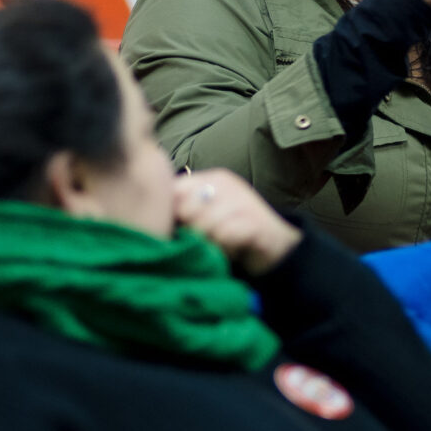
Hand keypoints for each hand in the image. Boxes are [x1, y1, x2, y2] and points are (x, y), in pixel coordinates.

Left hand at [175, 171, 301, 273]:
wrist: (277, 247)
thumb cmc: (234, 233)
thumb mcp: (208, 215)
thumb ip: (185, 209)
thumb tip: (154, 215)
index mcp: (212, 179)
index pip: (175, 190)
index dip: (171, 214)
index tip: (180, 229)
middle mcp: (227, 184)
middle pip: (186, 209)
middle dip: (190, 231)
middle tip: (203, 241)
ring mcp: (243, 201)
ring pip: (204, 224)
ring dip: (208, 243)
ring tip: (218, 247)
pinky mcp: (256, 222)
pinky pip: (225, 236)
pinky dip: (224, 249)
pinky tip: (231, 251)